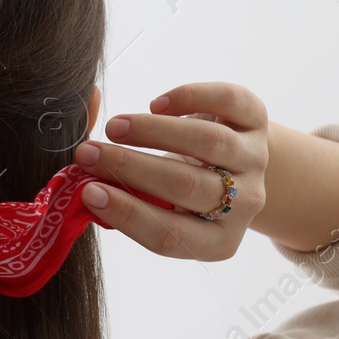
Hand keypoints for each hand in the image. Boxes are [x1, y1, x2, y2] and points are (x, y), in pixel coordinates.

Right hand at [74, 82, 269, 261]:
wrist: (233, 167)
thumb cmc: (179, 192)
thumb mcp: (158, 206)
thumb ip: (125, 198)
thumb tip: (81, 184)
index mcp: (216, 240)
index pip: (170, 235)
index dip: (128, 214)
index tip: (89, 192)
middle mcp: (243, 203)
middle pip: (187, 187)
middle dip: (130, 168)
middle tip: (87, 154)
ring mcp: (255, 161)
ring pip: (208, 143)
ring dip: (153, 132)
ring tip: (113, 127)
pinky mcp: (258, 122)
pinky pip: (231, 102)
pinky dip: (191, 98)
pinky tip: (157, 104)